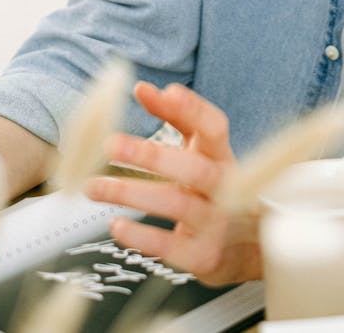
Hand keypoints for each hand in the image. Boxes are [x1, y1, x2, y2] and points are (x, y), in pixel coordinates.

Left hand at [85, 81, 260, 285]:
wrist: (249, 244)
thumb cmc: (214, 186)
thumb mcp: (203, 151)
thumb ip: (176, 116)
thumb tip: (142, 88)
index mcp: (223, 156)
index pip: (215, 127)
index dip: (194, 109)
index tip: (167, 91)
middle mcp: (224, 187)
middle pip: (193, 169)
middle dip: (153, 156)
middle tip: (111, 144)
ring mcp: (215, 222)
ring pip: (176, 205)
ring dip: (132, 194)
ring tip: (93, 186)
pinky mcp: (202, 255)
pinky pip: (170, 246)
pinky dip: (141, 237)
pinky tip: (115, 225)